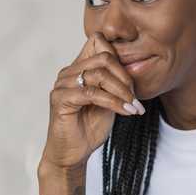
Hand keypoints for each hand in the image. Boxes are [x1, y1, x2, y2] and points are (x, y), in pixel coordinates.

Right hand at [42, 33, 145, 171]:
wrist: (73, 153)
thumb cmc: (90, 127)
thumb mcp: (110, 100)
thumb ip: (116, 82)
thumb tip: (134, 67)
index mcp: (79, 68)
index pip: (98, 41)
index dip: (120, 56)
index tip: (132, 81)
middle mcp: (68, 72)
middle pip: (104, 57)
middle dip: (125, 77)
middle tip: (135, 97)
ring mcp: (62, 84)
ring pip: (99, 75)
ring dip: (122, 91)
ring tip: (133, 106)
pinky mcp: (60, 99)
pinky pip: (92, 94)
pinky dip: (113, 102)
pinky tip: (125, 111)